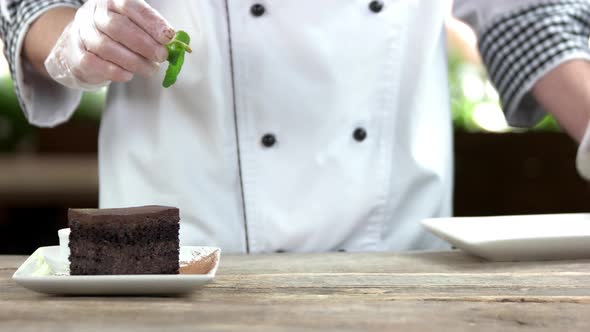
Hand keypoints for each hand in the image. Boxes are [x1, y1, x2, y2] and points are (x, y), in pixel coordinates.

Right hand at [44, 0, 174, 89]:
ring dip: (134, 61)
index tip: (168, 37)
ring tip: (151, 69)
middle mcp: (93, 13)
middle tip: (161, 56)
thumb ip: (151, 31)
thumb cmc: (116, 35)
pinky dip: (115, 71)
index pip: (130, 5)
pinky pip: (94, 63)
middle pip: (118, 26)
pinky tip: (129, 75)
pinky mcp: (76, 54)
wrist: (81, 46)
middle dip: (144, 44)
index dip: (151, 21)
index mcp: (111, 1)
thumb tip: (173, 42)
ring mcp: (81, 33)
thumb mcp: (133, 24)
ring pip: (106, 47)